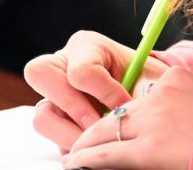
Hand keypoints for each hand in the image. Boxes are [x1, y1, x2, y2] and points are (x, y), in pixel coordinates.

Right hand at [24, 30, 168, 151]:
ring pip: (42, 114)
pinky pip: (53, 138)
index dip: (104, 93)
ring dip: (70, 134)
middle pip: (40, 73)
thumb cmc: (149, 83)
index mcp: (87, 46)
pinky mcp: (58, 121)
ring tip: (99, 142)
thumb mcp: (150, 81)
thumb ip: (140, 93)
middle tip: (98, 125)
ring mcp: (56, 95)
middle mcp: (64, 65)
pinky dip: (73, 146)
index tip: (126, 105)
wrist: (151, 97)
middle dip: (72, 106)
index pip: (80, 70)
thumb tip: (127, 115)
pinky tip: (96, 146)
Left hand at [61, 66, 192, 169]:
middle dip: (97, 125)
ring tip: (73, 153)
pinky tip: (76, 162)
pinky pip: (110, 153)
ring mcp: (154, 120)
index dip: (124, 114)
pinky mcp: (151, 149)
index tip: (114, 122)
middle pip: (117, 110)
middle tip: (79, 138)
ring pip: (107, 129)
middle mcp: (159, 93)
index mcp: (174, 78)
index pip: (139, 95)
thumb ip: (183, 100)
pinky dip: (89, 158)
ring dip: (87, 143)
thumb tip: (168, 120)